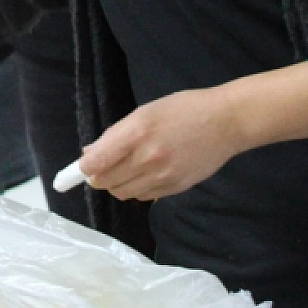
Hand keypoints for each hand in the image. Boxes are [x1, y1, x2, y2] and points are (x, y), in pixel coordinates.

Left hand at [78, 87, 247, 200]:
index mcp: (137, 133)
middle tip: (102, 167)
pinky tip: (144, 174)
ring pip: (123, 193)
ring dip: (116, 184)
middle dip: (98, 176)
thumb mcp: (145, 112)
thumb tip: (89, 154)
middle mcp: (148, 158)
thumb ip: (115, 134)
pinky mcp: (176, 188)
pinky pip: (144, 197)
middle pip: (106, 182)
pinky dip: (137, 189)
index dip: (83, 168)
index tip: (82, 168)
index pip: (96, 163)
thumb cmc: (183, 109)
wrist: (226, 122)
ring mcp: (163, 177)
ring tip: (125, 169)